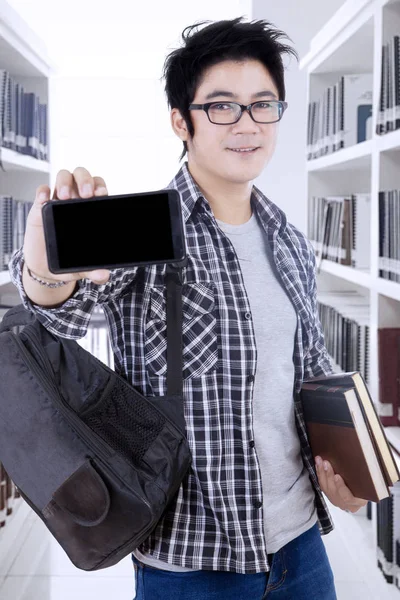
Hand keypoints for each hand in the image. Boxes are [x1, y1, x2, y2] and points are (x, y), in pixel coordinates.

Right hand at [23, 167, 110, 284]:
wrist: (44, 266)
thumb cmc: (67, 259)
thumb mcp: (81, 267)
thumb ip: (93, 271)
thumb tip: (104, 275)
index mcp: (91, 210)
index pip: (99, 188)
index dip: (101, 187)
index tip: (101, 195)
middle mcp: (75, 201)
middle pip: (82, 176)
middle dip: (85, 180)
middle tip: (85, 194)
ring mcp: (57, 201)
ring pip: (64, 177)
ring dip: (65, 182)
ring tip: (65, 196)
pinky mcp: (40, 207)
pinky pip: (42, 190)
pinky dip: (43, 191)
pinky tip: (45, 198)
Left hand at [315, 456, 367, 513]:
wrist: (363, 487)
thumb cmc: (367, 483)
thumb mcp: (368, 481)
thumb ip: (365, 476)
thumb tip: (365, 461)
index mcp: (359, 501)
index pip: (348, 497)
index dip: (341, 487)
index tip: (337, 476)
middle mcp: (348, 504)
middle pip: (334, 492)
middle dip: (328, 475)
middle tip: (326, 463)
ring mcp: (338, 501)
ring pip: (326, 489)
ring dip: (321, 473)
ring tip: (320, 461)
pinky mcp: (331, 496)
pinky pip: (323, 486)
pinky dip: (320, 475)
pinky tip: (319, 465)